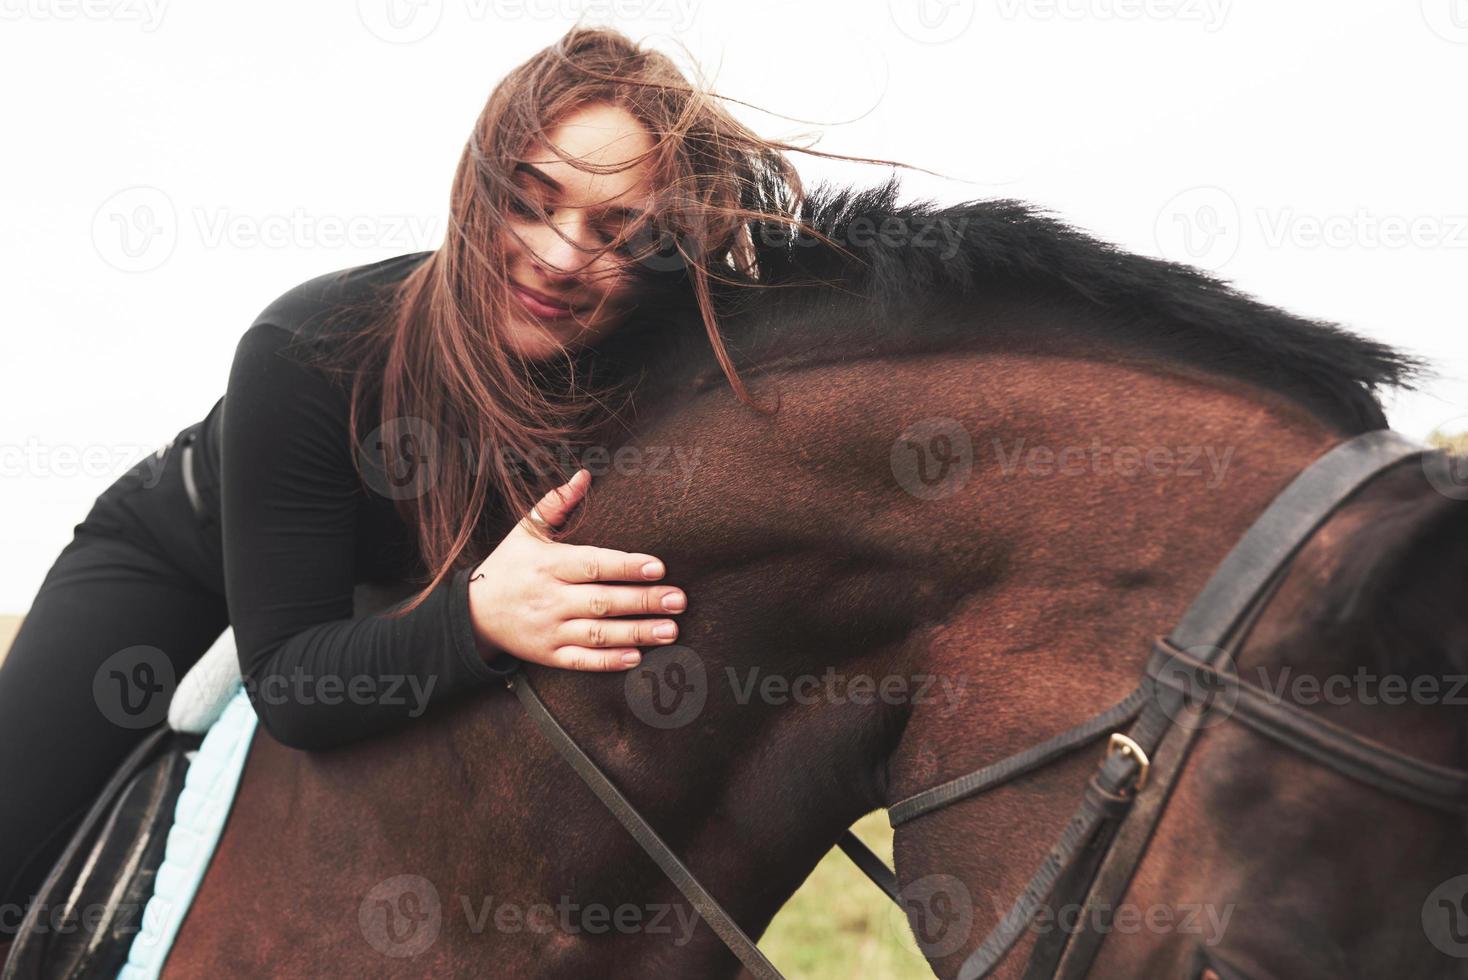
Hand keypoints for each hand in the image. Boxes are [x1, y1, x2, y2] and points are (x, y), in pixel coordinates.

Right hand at [466, 468, 685, 670]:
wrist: (472, 613)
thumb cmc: (509, 566)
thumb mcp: (525, 531)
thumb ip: (556, 504)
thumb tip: (584, 475)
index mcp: (547, 564)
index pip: (592, 564)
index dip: (626, 566)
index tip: (659, 567)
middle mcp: (549, 598)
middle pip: (602, 601)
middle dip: (643, 601)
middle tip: (679, 600)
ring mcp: (549, 629)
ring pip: (597, 633)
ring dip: (636, 632)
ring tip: (671, 629)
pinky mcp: (548, 655)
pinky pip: (581, 661)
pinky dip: (608, 661)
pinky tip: (637, 657)